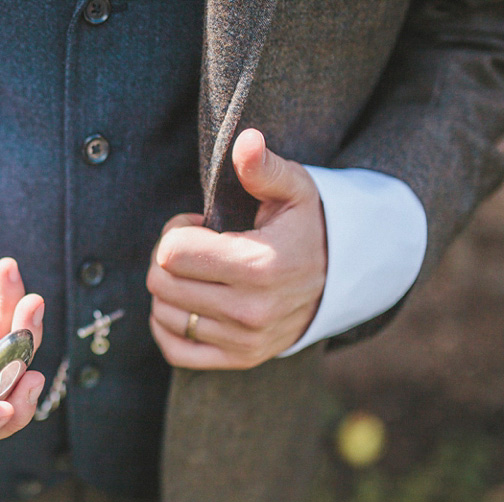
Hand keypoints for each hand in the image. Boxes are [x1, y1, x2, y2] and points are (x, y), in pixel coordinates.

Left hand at [146, 128, 326, 369]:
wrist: (343, 279)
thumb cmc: (307, 227)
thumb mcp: (294, 190)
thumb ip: (263, 168)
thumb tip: (246, 140)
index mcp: (259, 265)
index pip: (171, 253)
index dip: (175, 231)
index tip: (199, 226)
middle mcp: (250, 310)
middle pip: (160, 283)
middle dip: (168, 258)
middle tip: (196, 248)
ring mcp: (244, 341)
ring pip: (163, 313)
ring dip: (170, 290)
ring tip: (200, 273)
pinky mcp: (239, 359)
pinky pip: (175, 350)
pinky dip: (168, 326)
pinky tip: (186, 304)